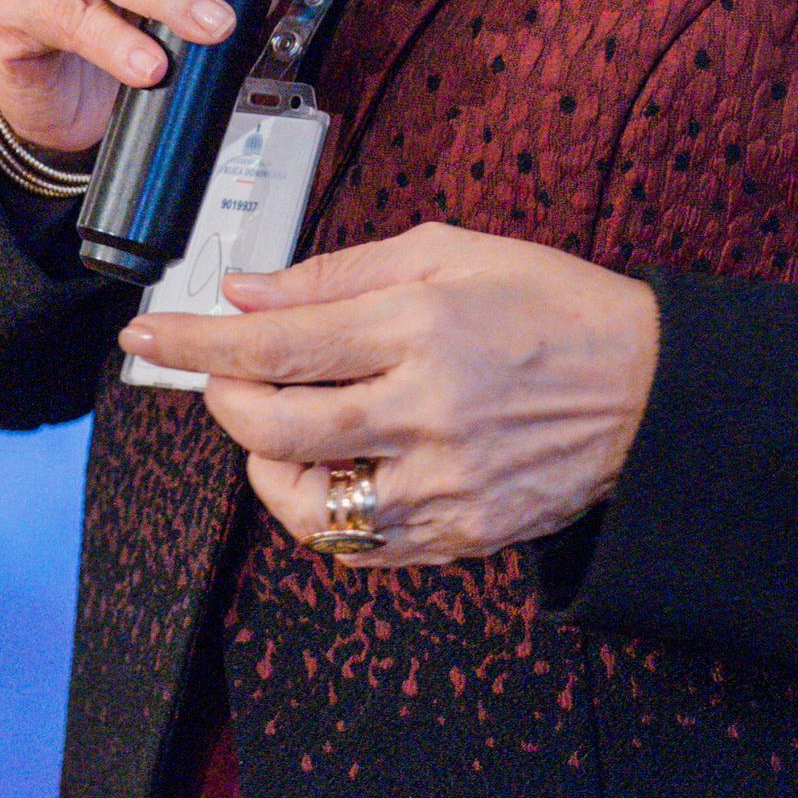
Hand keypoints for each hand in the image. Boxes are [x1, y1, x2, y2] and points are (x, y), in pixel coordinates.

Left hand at [120, 223, 660, 565]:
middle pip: (274, 429)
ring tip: (283, 428)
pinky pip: (355, 543)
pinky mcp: (460, 534)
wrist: (649, 389)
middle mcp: (427, 410)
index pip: (277, 341)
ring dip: (266, 466)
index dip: (197, 341)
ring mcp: (443, 483)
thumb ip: (340, 274)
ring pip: (305, 501)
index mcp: (422, 325)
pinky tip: (335, 469)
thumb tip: (247, 291)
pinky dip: (322, 510)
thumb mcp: (450, 253)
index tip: (147, 336)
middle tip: (224, 378)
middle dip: (225, 401)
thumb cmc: (552, 307)